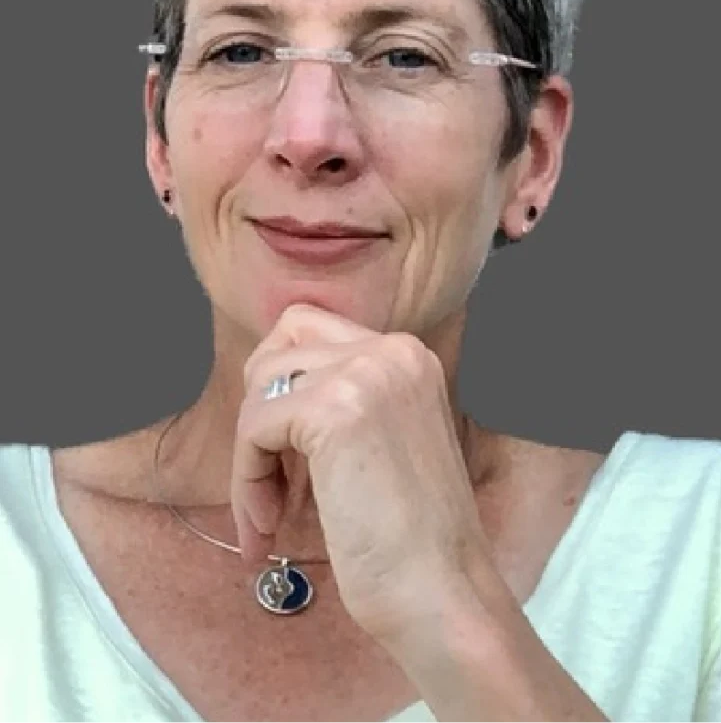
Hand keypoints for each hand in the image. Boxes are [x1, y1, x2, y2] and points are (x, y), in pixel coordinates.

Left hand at [231, 303, 501, 644]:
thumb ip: (342, 403)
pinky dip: (246, 480)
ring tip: (268, 516)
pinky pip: (254, 426)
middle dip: (260, 411)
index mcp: (409, 357)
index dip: (282, 391)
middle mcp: (393, 350)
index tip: (284, 458)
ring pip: (260, 388)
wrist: (444, 596)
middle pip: (280, 345)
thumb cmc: (411, 542)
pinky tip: (268, 526)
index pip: (311, 330)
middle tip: (267, 480)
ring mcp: (366, 373)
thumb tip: (266, 391)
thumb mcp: (383, 443)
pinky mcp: (334, 409)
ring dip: (251, 457)